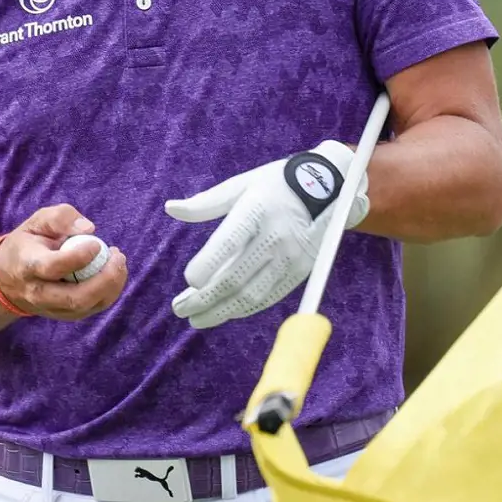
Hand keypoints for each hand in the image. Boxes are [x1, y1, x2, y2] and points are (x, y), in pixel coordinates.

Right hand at [0, 205, 126, 320]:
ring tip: (119, 262)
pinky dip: (109, 293)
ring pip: (86, 307)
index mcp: (28, 266)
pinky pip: (91, 309)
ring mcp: (51, 308)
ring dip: (111, 286)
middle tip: (118, 256)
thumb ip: (60, 218)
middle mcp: (38, 293)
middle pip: (75, 297)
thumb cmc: (27, 244)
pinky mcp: (64, 315)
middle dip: (105, 279)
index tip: (96, 243)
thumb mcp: (37, 222)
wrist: (7, 279)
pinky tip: (114, 273)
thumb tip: (89, 229)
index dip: (79, 256)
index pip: (54, 267)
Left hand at [165, 140, 366, 328]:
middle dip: (205, 298)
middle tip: (180, 309)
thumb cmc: (276, 184)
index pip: (231, 240)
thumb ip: (206, 202)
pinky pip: (269, 298)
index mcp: (257, 209)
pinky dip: (244, 309)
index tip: (189, 280)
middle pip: (237, 276)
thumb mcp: (242, 184)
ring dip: (221, 311)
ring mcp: (290, 257)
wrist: (330, 189)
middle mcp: (276, 236)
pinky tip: (225, 312)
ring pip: (252, 295)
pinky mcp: (300, 272)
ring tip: (196, 318)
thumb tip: (170, 208)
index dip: (210, 262)